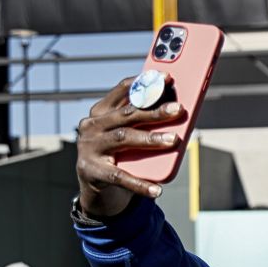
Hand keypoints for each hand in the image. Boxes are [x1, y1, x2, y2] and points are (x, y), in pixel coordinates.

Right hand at [75, 76, 185, 216]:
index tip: (166, 77)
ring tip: (173, 140)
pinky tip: (157, 189)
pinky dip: (140, 183)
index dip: (144, 83)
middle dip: (154, 111)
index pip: (123, 91)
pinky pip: (120, 177)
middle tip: (178, 109)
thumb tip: (176, 109)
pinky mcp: (92, 171)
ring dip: (150, 139)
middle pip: (127, 115)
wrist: (93, 181)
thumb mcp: (126, 131)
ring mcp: (90, 148)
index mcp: (101, 111)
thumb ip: (143, 120)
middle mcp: (92, 126)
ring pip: (123, 138)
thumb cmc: (117, 150)